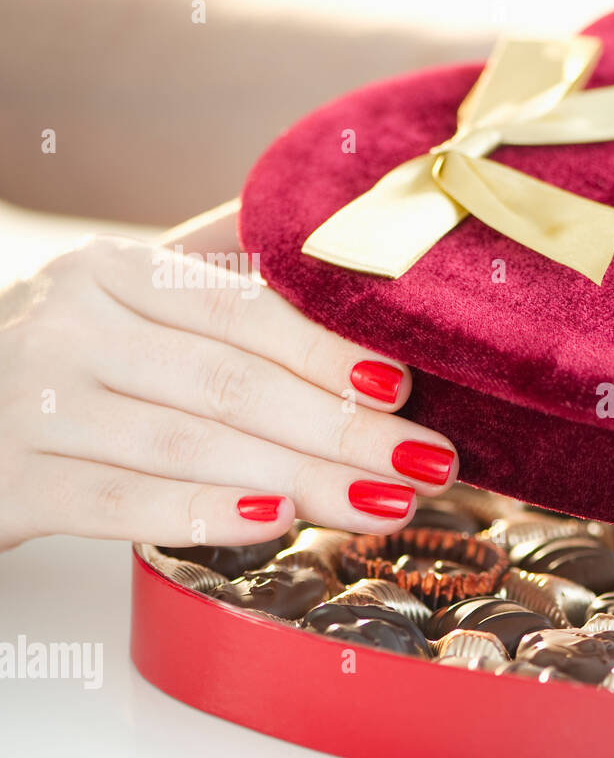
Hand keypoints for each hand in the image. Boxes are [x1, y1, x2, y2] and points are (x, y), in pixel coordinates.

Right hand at [0, 235, 457, 550]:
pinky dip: (203, 513)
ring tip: (386, 504)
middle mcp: (71, 326)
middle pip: (231, 382)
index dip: (328, 351)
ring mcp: (33, 403)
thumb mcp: (120, 295)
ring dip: (303, 477)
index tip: (406, 388)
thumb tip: (329, 234)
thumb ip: (215, 268)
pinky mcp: (13, 480)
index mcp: (113, 273)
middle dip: (343, 428)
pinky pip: (121, 502)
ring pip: (191, 443)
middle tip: (428, 463)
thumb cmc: (61, 356)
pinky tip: (278, 523)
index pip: (241, 310)